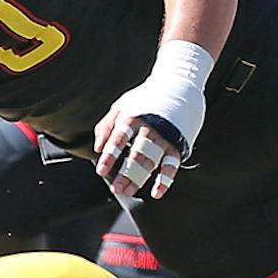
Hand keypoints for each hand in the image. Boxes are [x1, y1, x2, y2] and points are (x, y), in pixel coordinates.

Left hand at [93, 41, 209, 199]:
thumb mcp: (121, 105)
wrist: (179, 84)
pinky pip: (172, 165)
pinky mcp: (179, 142)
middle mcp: (149, 127)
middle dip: (126, 172)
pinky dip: (165, 180)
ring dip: (140, 178)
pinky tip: (156, 192)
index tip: (101, 171)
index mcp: (132, 116)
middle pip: (136, 154)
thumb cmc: (146, 98)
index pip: (119, 139)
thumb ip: (106, 125)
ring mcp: (165, 135)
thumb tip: (98, 148)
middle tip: (116, 188)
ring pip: (152, 161)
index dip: (110, 156)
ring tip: (128, 191)